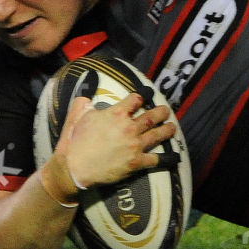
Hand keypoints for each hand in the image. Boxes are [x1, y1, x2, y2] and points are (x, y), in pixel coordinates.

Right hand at [55, 93, 177, 189]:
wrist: (74, 168)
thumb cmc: (74, 141)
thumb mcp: (78, 114)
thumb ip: (86, 98)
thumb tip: (89, 81)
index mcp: (117, 113)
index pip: (135, 99)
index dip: (140, 97)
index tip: (143, 97)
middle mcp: (129, 127)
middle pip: (151, 116)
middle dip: (161, 111)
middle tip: (166, 110)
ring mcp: (135, 145)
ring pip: (157, 135)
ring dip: (167, 130)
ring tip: (172, 127)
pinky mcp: (136, 162)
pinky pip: (155, 159)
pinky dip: (167, 158)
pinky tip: (174, 157)